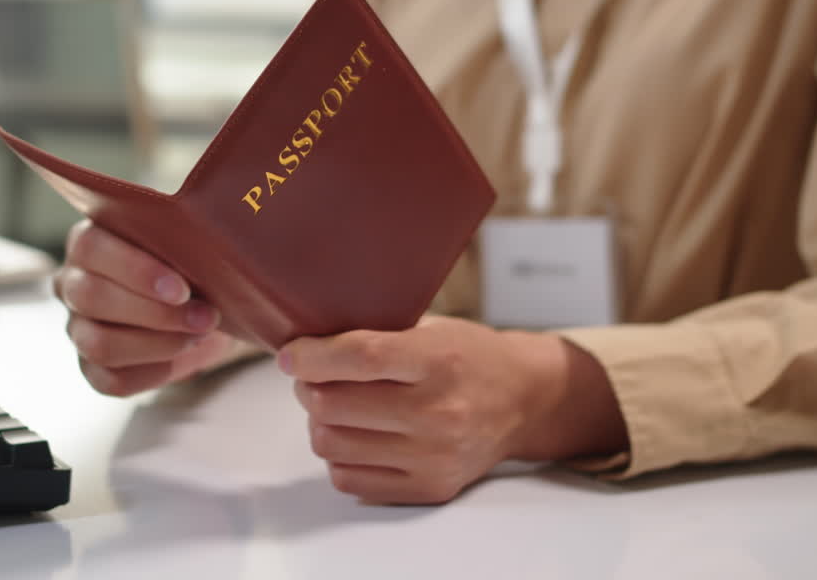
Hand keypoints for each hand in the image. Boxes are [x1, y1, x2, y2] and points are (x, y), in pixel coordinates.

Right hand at [56, 219, 238, 395]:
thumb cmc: (193, 268)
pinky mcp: (91, 368)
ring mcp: (77, 329)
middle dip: (154, 312)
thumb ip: (180, 242)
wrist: (207, 308)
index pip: (90, 248)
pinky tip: (183, 356)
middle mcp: (72, 284)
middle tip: (204, 316)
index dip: (135, 270)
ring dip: (157, 344)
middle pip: (91, 298)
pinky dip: (154, 372)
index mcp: (88, 242)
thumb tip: (202, 248)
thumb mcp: (188, 247)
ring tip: (199, 334)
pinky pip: (113, 380)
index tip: (181, 289)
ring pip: (98, 345)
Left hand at [279, 316, 626, 503]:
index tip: (291, 355)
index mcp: (440, 361)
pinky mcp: (429, 488)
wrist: (525, 401)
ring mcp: (434, 457)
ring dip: (321, 423)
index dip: (312, 356)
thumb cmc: (470, 357)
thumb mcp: (432, 328)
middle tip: (313, 378)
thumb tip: (306, 343)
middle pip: (334, 407)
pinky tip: (357, 435)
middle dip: (309, 389)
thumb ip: (375, 333)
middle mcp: (438, 413)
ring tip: (336, 406)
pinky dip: (341, 456)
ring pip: (332, 446)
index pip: (360, 358)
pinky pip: (349, 479)